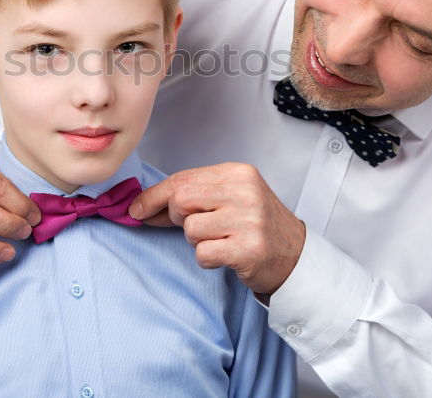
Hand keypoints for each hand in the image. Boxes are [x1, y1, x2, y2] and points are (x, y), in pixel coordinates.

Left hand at [129, 162, 305, 295]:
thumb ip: (191, 197)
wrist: (295, 255)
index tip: (136, 209)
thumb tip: (141, 205)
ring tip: (220, 241)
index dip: (154, 196)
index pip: (184, 178)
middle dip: (177, 217)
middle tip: (195, 227)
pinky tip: (225, 256)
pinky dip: (207, 259)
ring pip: (191, 229)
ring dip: (197, 241)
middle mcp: (245, 192)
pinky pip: (203, 253)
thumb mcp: (228, 198)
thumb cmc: (253, 225)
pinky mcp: (249, 249)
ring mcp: (249, 220)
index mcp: (238, 173)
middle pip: (181, 200)